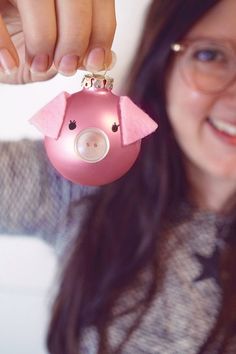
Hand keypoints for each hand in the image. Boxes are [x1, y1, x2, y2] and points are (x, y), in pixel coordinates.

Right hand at [0, 0, 115, 83]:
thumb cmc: (19, 41)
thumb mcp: (53, 49)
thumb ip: (78, 51)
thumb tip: (107, 59)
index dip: (102, 30)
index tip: (96, 60)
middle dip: (75, 37)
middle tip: (66, 65)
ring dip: (43, 39)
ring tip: (38, 64)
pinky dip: (4, 42)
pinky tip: (10, 62)